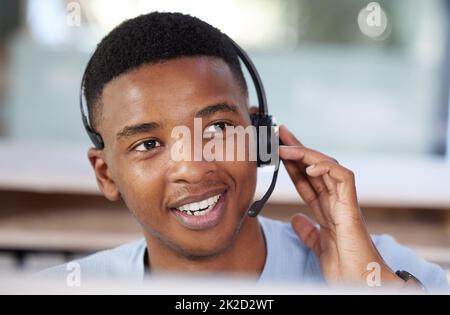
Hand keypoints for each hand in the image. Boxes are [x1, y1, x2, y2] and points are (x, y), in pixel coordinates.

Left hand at [279, 125, 402, 285]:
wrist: (358, 281)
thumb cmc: (343, 266)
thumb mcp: (317, 244)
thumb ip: (308, 230)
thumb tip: (296, 219)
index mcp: (327, 208)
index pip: (307, 179)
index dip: (292, 164)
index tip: (277, 149)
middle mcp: (336, 201)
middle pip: (315, 167)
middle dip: (297, 149)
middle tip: (280, 132)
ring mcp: (344, 202)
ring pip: (327, 166)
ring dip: (306, 153)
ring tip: (285, 146)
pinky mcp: (352, 206)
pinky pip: (343, 177)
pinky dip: (327, 168)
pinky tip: (309, 166)